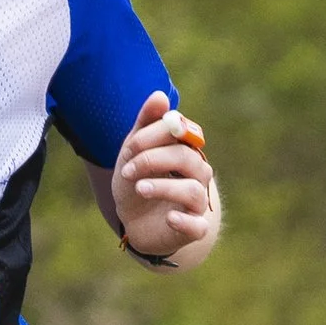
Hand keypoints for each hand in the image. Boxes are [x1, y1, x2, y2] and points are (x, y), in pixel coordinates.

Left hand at [110, 91, 217, 262]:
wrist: (132, 220)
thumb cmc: (138, 180)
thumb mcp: (133, 151)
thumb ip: (146, 124)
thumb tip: (160, 95)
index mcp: (186, 150)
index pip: (184, 133)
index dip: (156, 136)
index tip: (131, 147)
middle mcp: (198, 174)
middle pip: (187, 159)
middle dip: (153, 160)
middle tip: (127, 170)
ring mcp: (197, 202)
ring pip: (193, 190)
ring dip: (163, 187)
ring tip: (139, 188)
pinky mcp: (193, 229)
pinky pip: (198, 226)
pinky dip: (185, 221)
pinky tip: (169, 218)